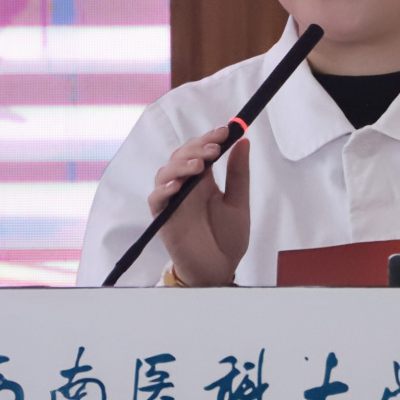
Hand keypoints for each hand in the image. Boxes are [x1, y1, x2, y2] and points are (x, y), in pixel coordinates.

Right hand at [146, 124, 249, 285]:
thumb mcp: (239, 202)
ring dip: (181, 165)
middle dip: (197, 148)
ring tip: (199, 167)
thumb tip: (243, 142)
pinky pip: (156, 199)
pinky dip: (164, 190)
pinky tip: (177, 186)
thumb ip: (238, 174)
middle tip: (214, 149)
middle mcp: (186, 186)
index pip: (200, 151)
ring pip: (166, 173)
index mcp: (204, 181)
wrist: (220, 269)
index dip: (209, 138)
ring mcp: (173, 201)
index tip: (225, 130)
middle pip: (181, 156)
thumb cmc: (228, 238)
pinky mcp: (163, 218)